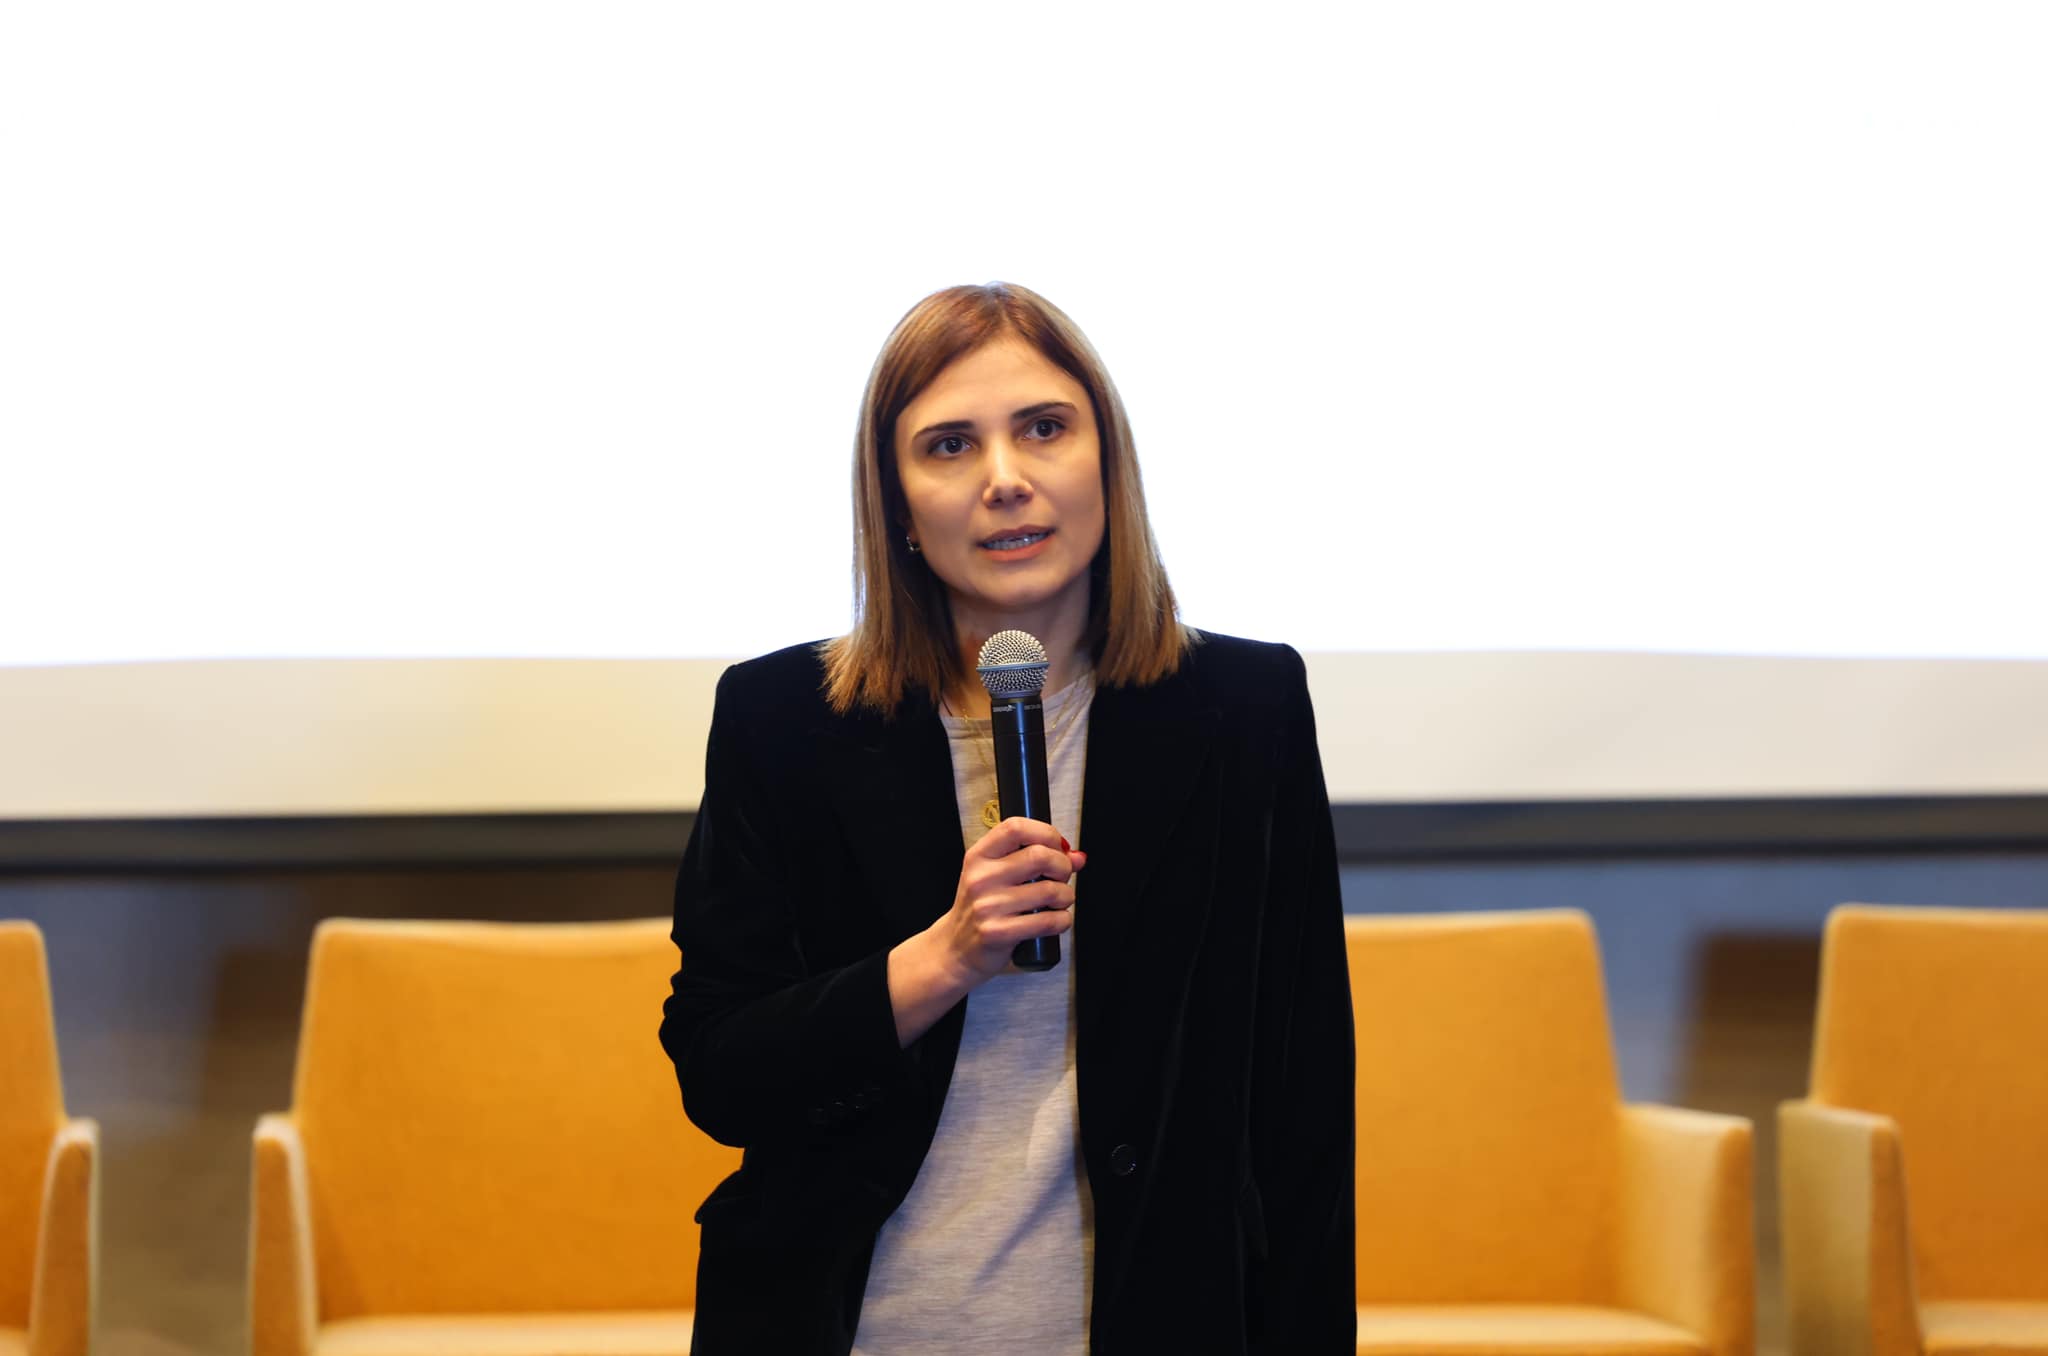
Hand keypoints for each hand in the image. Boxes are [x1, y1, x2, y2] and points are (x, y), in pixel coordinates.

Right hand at [931, 817, 1085, 983]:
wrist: (956, 948)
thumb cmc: (982, 908)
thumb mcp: (998, 877)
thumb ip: (1035, 861)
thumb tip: (1077, 857)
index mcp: (979, 856)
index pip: (1016, 828)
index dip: (1046, 833)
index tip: (1057, 846)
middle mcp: (981, 878)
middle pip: (1039, 856)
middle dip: (1062, 866)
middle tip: (1061, 876)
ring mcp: (987, 906)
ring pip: (1050, 890)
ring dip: (1065, 896)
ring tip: (1059, 901)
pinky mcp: (998, 933)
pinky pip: (1048, 921)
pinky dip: (1062, 920)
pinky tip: (1056, 920)